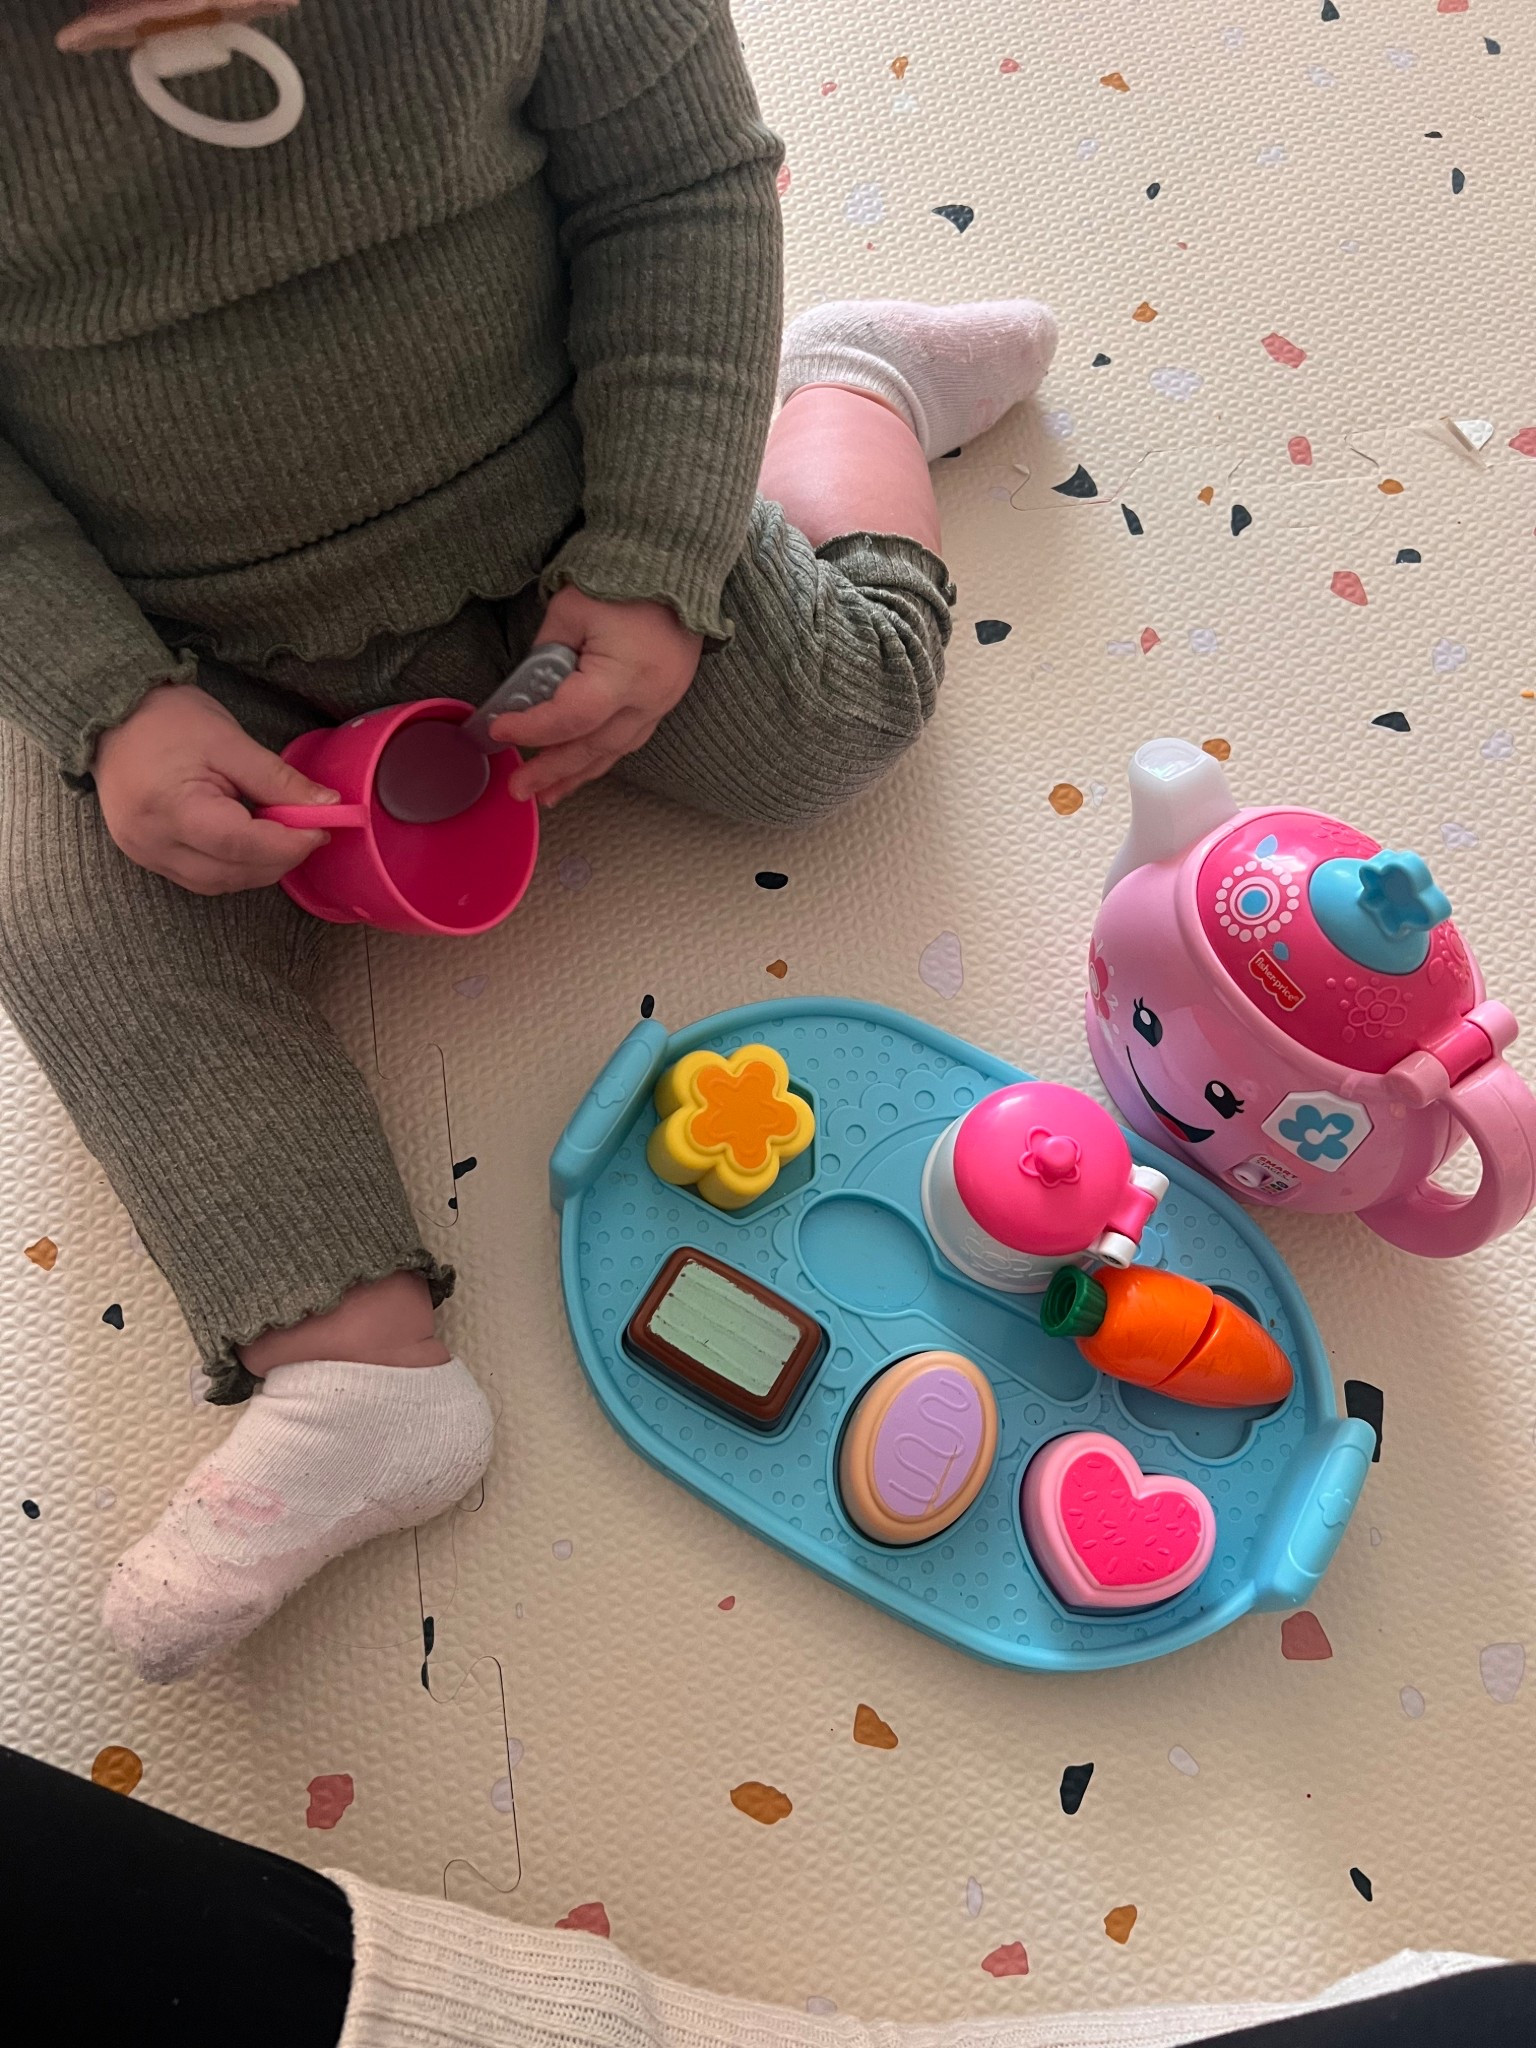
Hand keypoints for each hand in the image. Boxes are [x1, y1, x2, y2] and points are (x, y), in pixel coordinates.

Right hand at [93, 682, 339, 894]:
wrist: (112, 715)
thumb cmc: (168, 719)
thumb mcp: (230, 741)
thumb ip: (278, 779)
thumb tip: (327, 806)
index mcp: (171, 808)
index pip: (241, 845)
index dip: (288, 844)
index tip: (321, 830)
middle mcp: (152, 841)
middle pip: (232, 872)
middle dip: (279, 857)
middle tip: (306, 830)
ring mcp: (145, 854)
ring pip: (218, 883)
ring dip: (257, 867)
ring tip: (277, 834)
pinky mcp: (145, 856)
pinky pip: (199, 878)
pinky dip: (232, 867)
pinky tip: (248, 843)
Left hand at [491, 588, 703, 804]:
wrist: (680, 564)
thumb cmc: (624, 579)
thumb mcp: (570, 608)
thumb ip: (547, 652)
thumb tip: (531, 687)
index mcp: (623, 675)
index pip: (570, 717)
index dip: (532, 728)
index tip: (500, 728)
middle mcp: (647, 699)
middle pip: (592, 747)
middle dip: (551, 770)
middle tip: (518, 788)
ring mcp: (661, 703)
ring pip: (614, 751)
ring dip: (577, 774)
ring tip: (547, 794)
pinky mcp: (665, 699)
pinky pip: (629, 739)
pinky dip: (602, 756)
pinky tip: (581, 768)